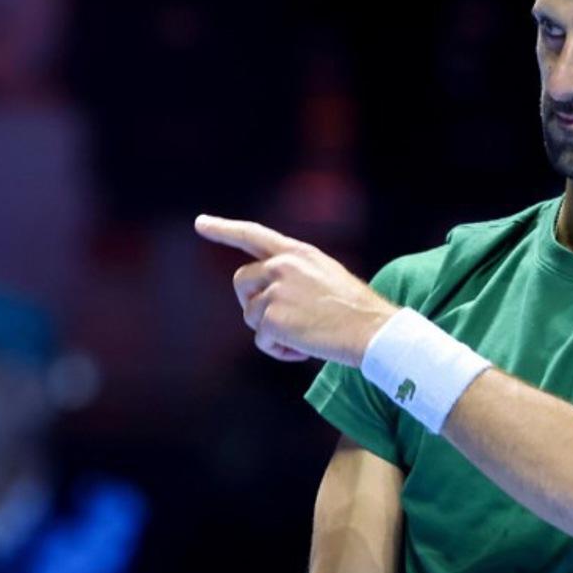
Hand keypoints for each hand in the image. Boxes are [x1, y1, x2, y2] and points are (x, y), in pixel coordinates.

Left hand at [194, 214, 399, 365]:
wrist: (371, 328)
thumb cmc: (354, 308)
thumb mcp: (325, 274)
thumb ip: (294, 274)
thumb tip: (268, 292)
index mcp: (296, 252)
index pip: (253, 234)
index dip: (224, 229)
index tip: (201, 223)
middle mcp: (281, 266)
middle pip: (242, 282)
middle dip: (253, 302)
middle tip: (280, 321)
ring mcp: (274, 291)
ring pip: (251, 315)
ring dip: (272, 331)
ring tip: (304, 335)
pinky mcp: (271, 318)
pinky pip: (262, 340)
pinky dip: (279, 350)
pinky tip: (303, 349)